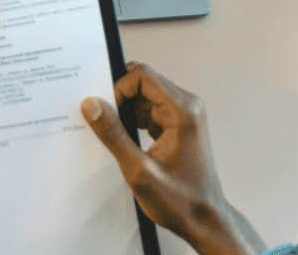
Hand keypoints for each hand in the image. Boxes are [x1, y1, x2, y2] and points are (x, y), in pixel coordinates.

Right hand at [81, 63, 264, 254]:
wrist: (205, 222)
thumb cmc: (181, 201)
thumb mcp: (139, 170)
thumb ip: (113, 134)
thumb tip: (92, 105)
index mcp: (182, 111)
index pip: (143, 76)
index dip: (119, 88)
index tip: (106, 109)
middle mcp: (188, 106)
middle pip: (144, 82)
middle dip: (122, 98)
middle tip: (108, 121)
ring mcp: (186, 114)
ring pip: (147, 95)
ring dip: (129, 109)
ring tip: (119, 135)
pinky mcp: (181, 123)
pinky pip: (153, 108)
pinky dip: (137, 118)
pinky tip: (129, 138)